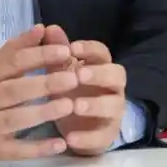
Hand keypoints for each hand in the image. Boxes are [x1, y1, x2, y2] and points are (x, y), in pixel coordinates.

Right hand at [0, 25, 76, 163]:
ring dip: (43, 113)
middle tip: (74, 78)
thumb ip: (14, 50)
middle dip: (45, 83)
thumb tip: (42, 28)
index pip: (12, 63)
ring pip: (15, 119)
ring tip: (69, 106)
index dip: (39, 56)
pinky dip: (38, 149)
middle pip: (14, 90)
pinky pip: (15, 150)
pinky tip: (61, 144)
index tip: (65, 51)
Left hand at [41, 25, 128, 155]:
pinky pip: (102, 136)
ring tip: (75, 106)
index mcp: (101, 69)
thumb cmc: (69, 95)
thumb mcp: (60, 74)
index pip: (103, 53)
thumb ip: (56, 52)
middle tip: (79, 75)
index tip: (72, 48)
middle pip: (117, 75)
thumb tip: (49, 27)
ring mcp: (113, 113)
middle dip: (99, 74)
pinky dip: (87, 137)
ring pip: (115, 105)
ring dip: (96, 104)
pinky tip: (70, 138)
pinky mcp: (106, 136)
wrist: (75, 132)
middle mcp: (112, 89)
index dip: (90, 49)